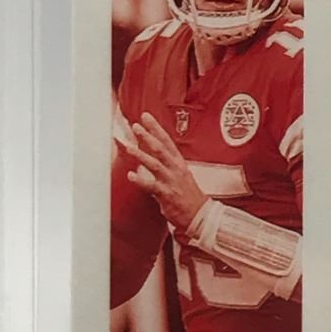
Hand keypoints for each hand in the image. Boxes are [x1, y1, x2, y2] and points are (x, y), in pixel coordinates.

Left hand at [123, 112, 206, 233]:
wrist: (200, 214)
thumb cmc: (188, 196)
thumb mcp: (180, 175)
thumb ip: (166, 164)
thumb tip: (151, 155)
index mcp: (179, 162)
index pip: (167, 140)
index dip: (156, 128)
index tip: (146, 116)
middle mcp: (175, 168)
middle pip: (161, 148)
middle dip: (148, 136)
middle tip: (136, 126)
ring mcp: (171, 181)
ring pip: (155, 164)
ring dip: (142, 155)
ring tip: (129, 147)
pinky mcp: (167, 194)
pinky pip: (152, 186)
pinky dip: (141, 180)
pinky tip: (130, 176)